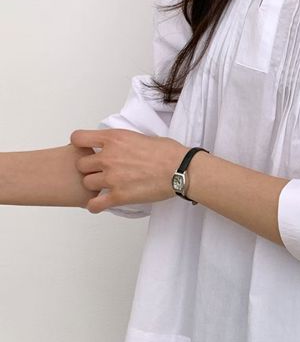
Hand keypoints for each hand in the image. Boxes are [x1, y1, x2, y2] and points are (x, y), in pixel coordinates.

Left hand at [69, 128, 188, 213]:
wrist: (180, 169)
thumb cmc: (167, 152)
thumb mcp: (138, 136)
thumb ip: (120, 142)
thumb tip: (116, 146)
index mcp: (113, 139)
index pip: (78, 138)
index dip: (80, 145)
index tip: (87, 150)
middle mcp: (108, 157)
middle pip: (80, 164)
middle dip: (89, 168)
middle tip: (100, 171)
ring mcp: (112, 178)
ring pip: (87, 183)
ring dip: (94, 185)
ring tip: (104, 187)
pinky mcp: (119, 196)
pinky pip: (95, 204)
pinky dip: (94, 206)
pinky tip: (98, 204)